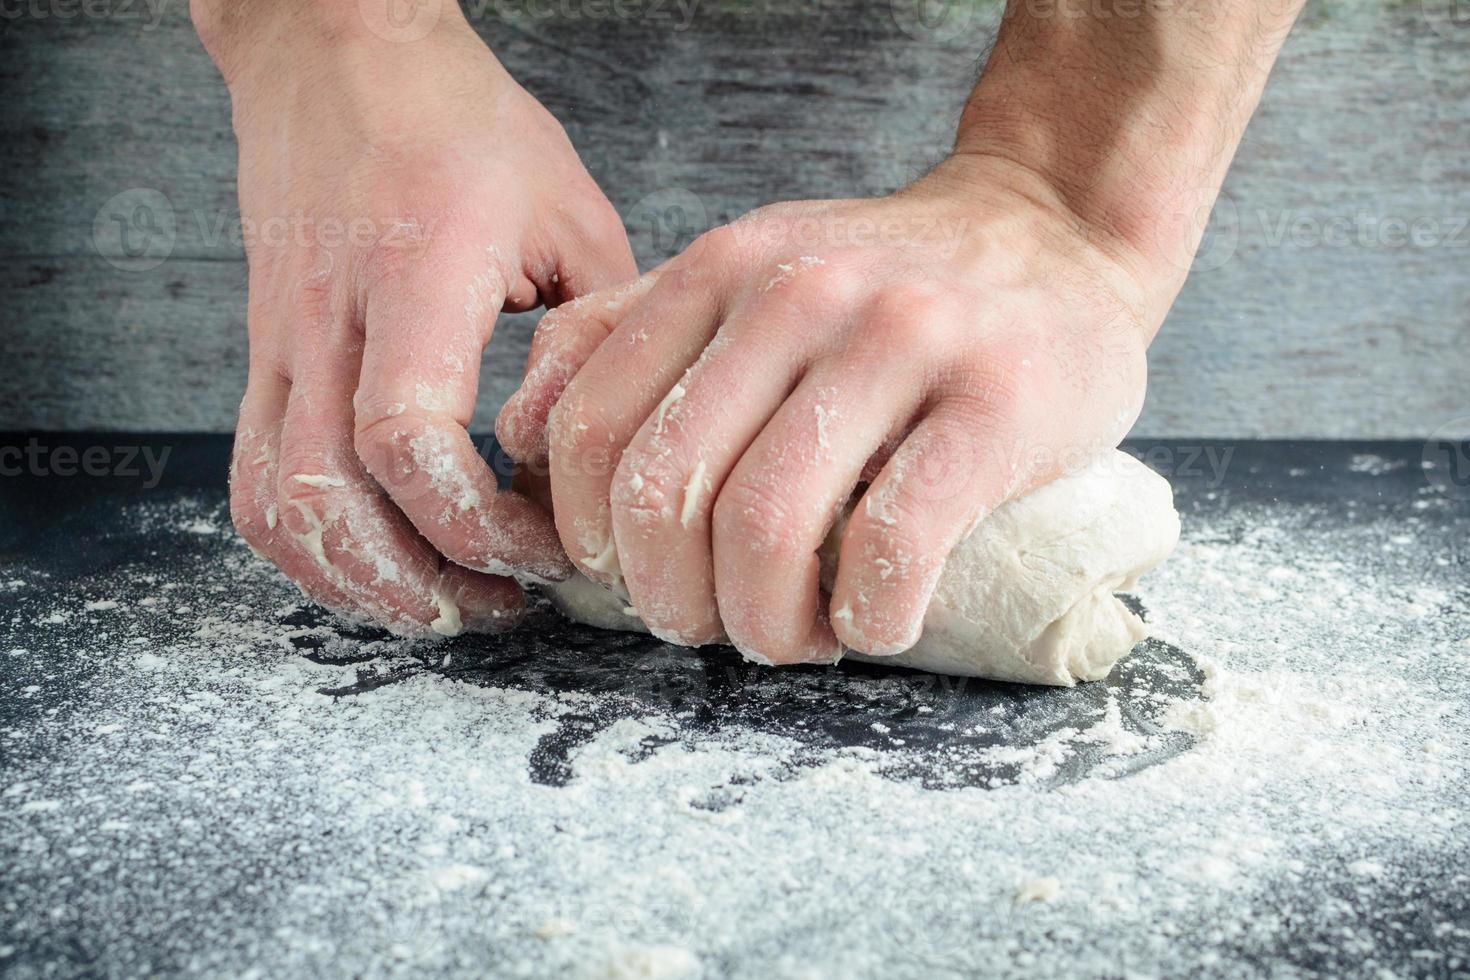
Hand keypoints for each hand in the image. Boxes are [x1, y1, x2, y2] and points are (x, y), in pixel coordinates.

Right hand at [207, 4, 636, 634]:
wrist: (336, 52)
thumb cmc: (458, 122)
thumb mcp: (570, 208)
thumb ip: (598, 330)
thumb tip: (615, 442)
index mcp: (415, 274)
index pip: (405, 439)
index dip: (473, 521)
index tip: (542, 544)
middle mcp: (328, 317)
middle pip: (327, 497)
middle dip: (415, 582)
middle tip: (494, 607)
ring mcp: (279, 339)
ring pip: (272, 501)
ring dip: (352, 581)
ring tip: (437, 604)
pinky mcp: (261, 352)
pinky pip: (252, 475)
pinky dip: (305, 543)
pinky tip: (370, 560)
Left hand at [498, 154, 1165, 663]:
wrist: (1053, 235)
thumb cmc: (884, 285)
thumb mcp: (742, 272)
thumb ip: (624, 333)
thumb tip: (516, 436)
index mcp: (719, 269)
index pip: (588, 425)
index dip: (588, 535)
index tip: (631, 575)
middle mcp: (797, 293)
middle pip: (669, 490)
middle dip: (670, 600)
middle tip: (708, 625)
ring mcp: (902, 342)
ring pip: (768, 527)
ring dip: (762, 624)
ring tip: (790, 636)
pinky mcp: (995, 405)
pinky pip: (892, 544)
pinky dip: (864, 618)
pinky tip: (872, 622)